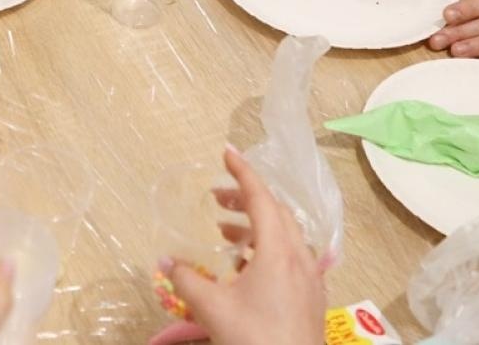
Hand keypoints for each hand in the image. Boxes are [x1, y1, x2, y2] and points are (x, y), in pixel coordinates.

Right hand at [150, 148, 325, 344]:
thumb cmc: (255, 338)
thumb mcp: (212, 309)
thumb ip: (186, 281)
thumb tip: (166, 261)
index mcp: (278, 250)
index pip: (260, 197)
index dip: (242, 172)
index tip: (226, 152)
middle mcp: (300, 257)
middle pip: (276, 212)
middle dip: (246, 198)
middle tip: (217, 197)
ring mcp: (310, 278)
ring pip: (286, 235)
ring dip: (256, 225)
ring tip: (225, 232)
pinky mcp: (312, 297)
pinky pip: (291, 256)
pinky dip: (268, 247)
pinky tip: (246, 268)